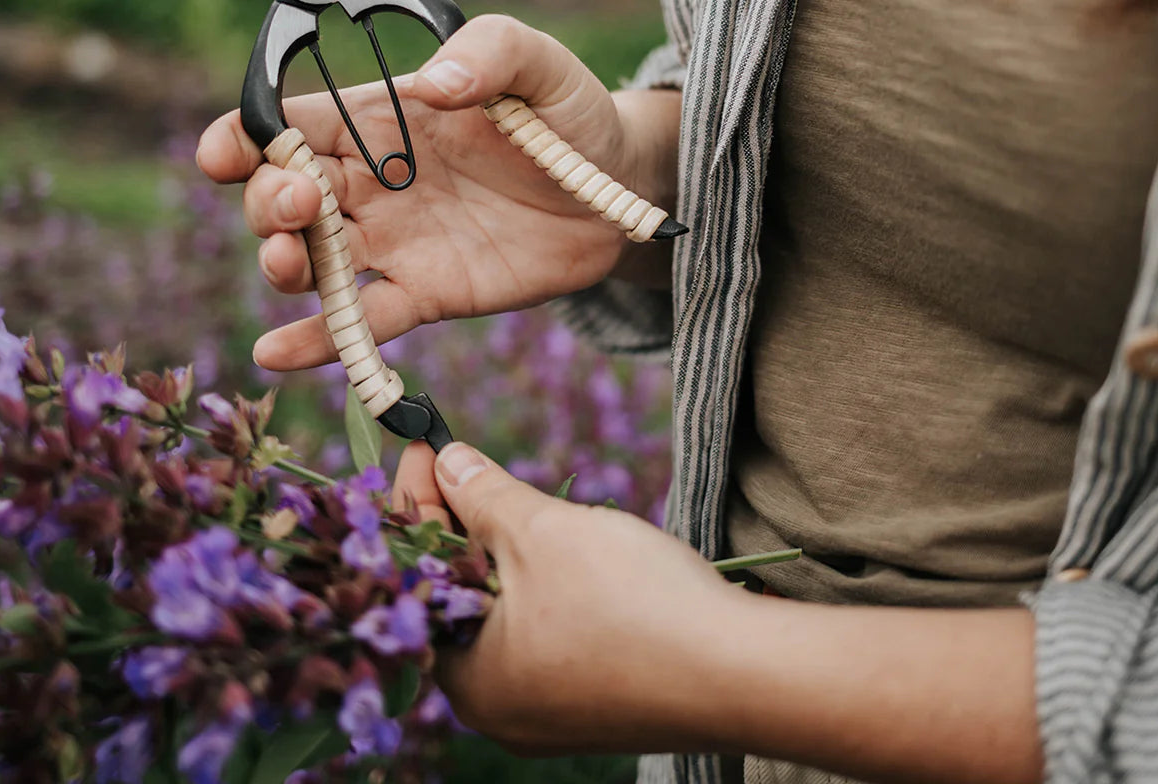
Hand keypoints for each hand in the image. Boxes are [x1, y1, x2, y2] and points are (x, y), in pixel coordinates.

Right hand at [197, 15, 664, 369]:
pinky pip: (362, 321)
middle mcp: (374, 181)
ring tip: (294, 266)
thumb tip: (435, 82)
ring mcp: (395, 241)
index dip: (245, 135)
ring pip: (310, 259)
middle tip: (301, 204)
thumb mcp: (539, 64)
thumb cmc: (570, 116)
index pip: (294, 121)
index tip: (226, 152)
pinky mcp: (424, 293)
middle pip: (283, 193)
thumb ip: (490, 51)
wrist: (620, 191)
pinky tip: (278, 352)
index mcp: (384, 117)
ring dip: (282, 264)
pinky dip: (320, 341)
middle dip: (269, 201)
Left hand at [395, 445, 1044, 780]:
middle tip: (467, 465)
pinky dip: (542, 586)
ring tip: (516, 498)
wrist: (744, 672)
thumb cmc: (630, 602)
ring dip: (504, 553)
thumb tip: (444, 460)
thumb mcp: (543, 530)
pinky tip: (562, 548)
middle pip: (455, 598)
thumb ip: (482, 494)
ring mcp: (548, 714)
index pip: (413, 577)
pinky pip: (544, 636)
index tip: (421, 445)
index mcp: (468, 679)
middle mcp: (497, 710)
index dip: (413, 501)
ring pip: (503, 615)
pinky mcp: (594, 704)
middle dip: (461, 526)